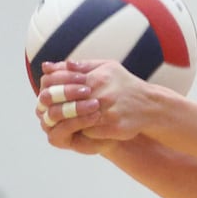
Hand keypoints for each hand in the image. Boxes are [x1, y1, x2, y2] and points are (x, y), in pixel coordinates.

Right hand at [35, 62, 106, 154]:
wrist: (115, 127)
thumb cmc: (103, 102)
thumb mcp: (93, 83)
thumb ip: (78, 72)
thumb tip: (59, 63)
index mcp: (49, 90)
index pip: (48, 80)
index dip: (64, 76)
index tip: (84, 76)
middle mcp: (44, 107)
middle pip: (47, 96)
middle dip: (67, 92)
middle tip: (88, 90)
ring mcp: (48, 123)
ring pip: (54, 113)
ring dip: (74, 107)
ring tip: (96, 104)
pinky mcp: (55, 138)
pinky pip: (63, 129)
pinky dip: (78, 122)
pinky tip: (95, 117)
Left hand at [36, 60, 167, 151]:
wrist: (150, 106)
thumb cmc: (125, 85)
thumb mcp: (108, 68)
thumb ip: (81, 65)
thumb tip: (51, 66)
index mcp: (99, 78)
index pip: (65, 84)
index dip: (53, 92)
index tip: (46, 97)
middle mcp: (104, 95)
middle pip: (69, 104)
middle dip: (57, 109)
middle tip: (48, 112)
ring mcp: (110, 113)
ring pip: (78, 120)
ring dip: (69, 122)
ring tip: (62, 121)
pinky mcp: (115, 128)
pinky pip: (90, 132)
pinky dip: (83, 131)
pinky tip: (80, 129)